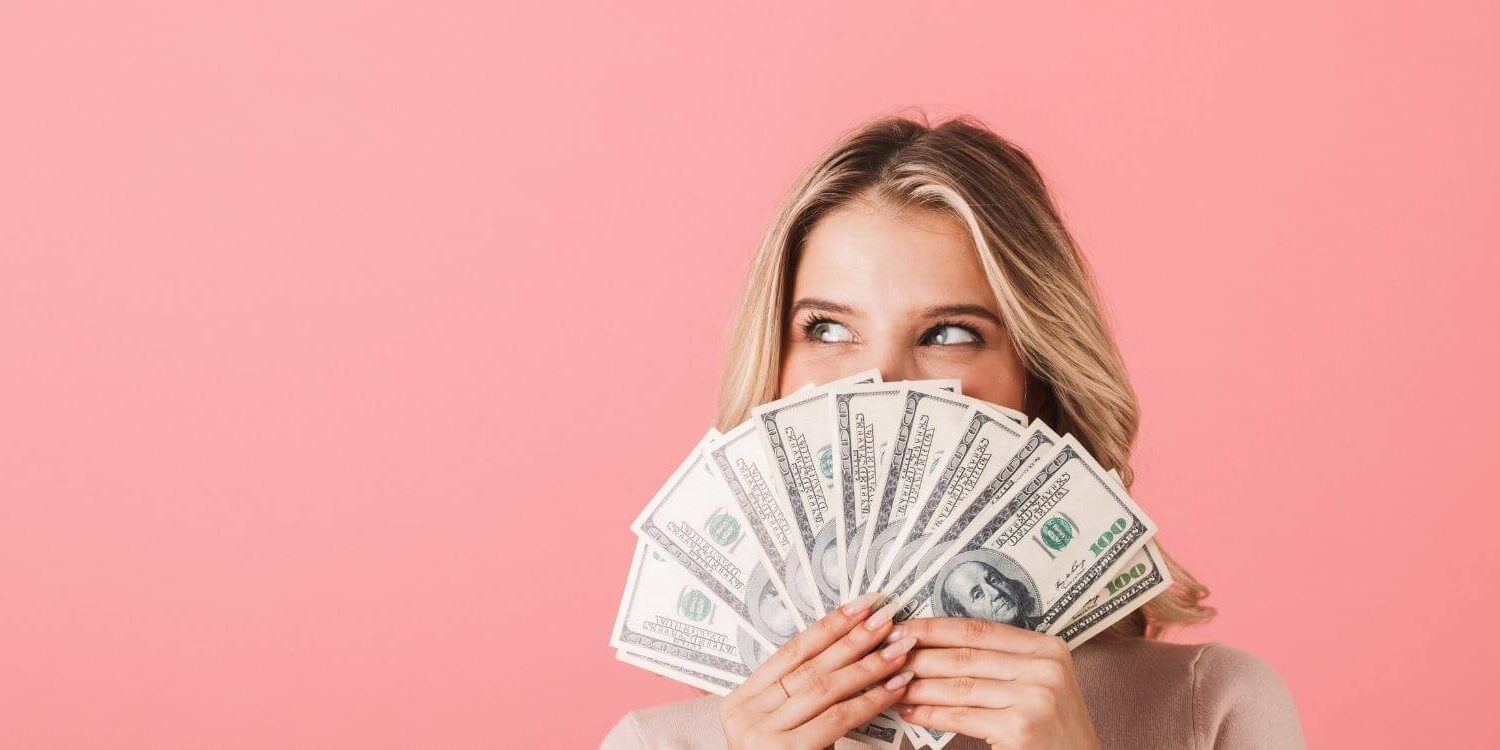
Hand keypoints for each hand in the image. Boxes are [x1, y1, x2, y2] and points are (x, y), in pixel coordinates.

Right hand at [717, 593, 917, 749]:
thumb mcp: (780, 726)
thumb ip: (799, 694)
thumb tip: (846, 652)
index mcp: (740, 699)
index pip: (791, 650)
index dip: (829, 625)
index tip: (861, 605)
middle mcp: (745, 715)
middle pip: (810, 665)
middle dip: (854, 638)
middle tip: (888, 618)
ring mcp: (762, 736)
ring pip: (825, 688)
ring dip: (869, 664)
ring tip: (900, 647)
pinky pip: (837, 718)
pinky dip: (871, 700)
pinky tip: (895, 686)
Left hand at [894, 618, 1099, 749]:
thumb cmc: (1053, 730)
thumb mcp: (1039, 684)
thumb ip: (1003, 663)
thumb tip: (939, 647)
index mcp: (1047, 647)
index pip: (978, 628)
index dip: (935, 626)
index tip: (902, 626)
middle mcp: (1043, 667)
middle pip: (964, 655)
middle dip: (918, 655)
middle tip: (885, 653)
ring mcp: (1034, 697)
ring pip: (958, 686)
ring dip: (917, 686)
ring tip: (890, 684)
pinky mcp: (1020, 727)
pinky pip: (961, 716)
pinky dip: (930, 714)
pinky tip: (909, 712)